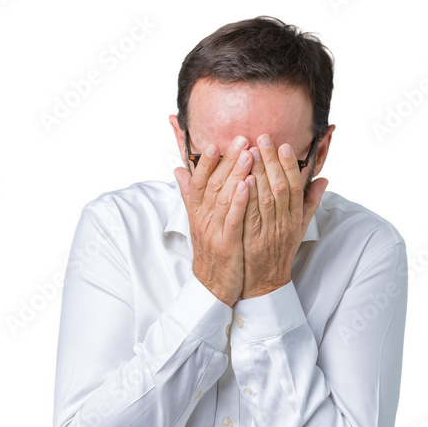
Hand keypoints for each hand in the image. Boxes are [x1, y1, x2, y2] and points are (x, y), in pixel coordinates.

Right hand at [174, 136, 253, 306]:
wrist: (213, 288)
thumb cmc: (211, 253)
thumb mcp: (198, 223)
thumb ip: (190, 195)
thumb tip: (179, 170)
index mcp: (197, 213)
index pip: (199, 181)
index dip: (206, 162)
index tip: (215, 142)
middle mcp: (202, 219)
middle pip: (213, 184)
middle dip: (227, 160)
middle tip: (240, 139)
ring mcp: (213, 232)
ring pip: (222, 197)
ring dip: (235, 174)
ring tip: (247, 154)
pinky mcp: (226, 245)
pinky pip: (232, 219)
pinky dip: (239, 201)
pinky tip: (248, 185)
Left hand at [240, 134, 327, 299]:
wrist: (265, 286)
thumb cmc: (279, 254)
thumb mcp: (299, 229)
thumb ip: (310, 203)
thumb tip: (323, 179)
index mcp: (295, 218)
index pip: (294, 186)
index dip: (289, 164)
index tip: (282, 145)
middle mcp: (284, 224)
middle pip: (280, 187)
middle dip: (271, 161)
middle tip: (262, 137)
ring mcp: (269, 233)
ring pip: (266, 199)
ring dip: (259, 173)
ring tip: (251, 151)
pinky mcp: (253, 243)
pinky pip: (251, 217)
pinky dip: (248, 198)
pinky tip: (242, 181)